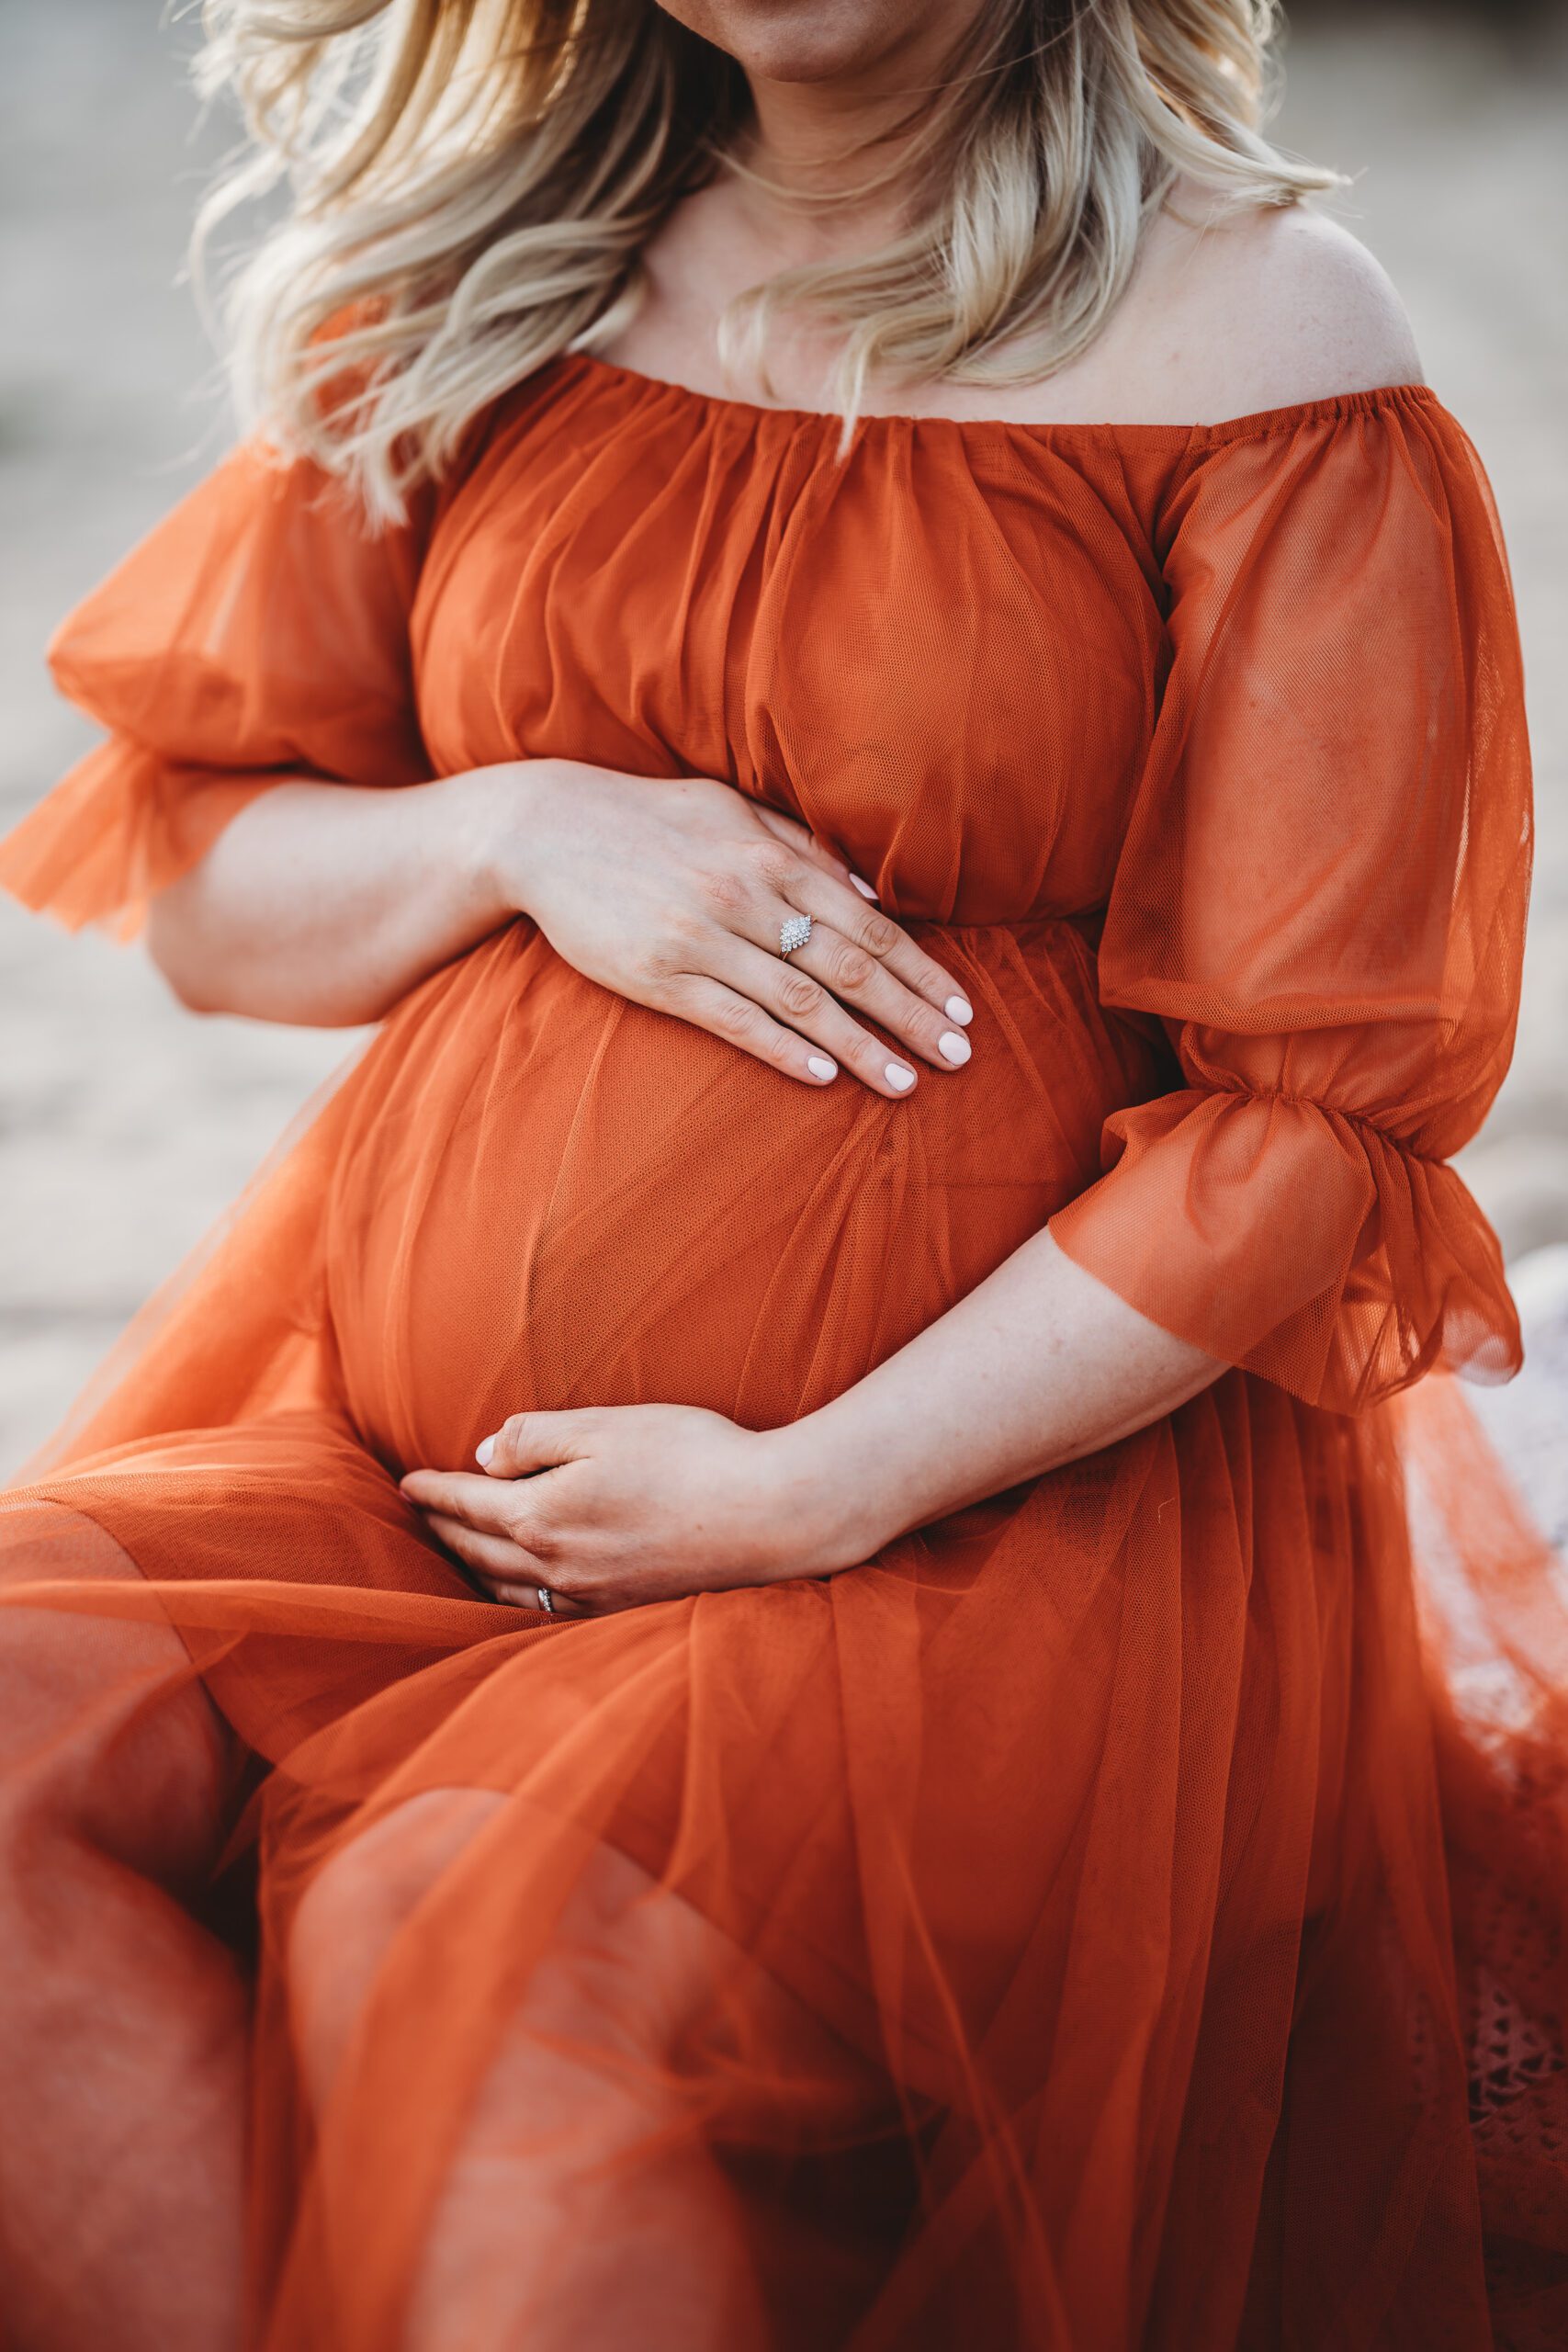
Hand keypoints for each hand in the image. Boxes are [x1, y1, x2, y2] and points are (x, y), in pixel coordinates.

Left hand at [398, 1403, 870, 1616]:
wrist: (769, 1516)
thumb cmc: (691, 1457)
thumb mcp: (605, 1426)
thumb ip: (535, 1438)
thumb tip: (485, 1457)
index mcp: (542, 1516)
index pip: (468, 1503)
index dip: (431, 1491)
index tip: (404, 1483)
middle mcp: (555, 1567)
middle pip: (478, 1550)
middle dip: (442, 1530)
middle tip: (417, 1515)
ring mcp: (590, 1597)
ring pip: (507, 1588)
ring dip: (472, 1568)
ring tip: (456, 1552)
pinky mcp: (623, 1609)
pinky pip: (545, 1610)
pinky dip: (516, 1595)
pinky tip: (522, 1588)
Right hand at [472, 759, 974, 1098]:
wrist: (544, 829)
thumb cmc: (648, 819)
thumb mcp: (731, 809)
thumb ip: (802, 847)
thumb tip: (869, 893)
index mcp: (771, 856)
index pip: (868, 926)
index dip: (921, 972)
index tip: (964, 1010)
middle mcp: (745, 897)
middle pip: (849, 968)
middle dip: (912, 1016)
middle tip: (960, 1058)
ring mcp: (701, 940)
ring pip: (801, 1003)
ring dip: (862, 1048)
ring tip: (905, 1084)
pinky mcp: (658, 977)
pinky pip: (734, 1021)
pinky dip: (784, 1049)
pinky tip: (825, 1076)